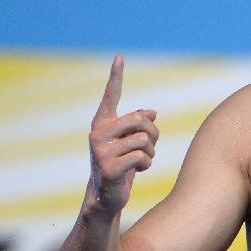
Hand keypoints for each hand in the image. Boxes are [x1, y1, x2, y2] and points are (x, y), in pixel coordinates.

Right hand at [87, 54, 158, 213]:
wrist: (107, 194)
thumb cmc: (122, 165)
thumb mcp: (131, 143)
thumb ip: (139, 126)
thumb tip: (152, 112)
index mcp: (102, 124)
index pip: (111, 96)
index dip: (116, 76)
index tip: (120, 56)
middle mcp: (97, 133)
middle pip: (140, 120)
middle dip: (153, 134)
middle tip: (150, 146)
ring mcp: (100, 151)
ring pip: (144, 140)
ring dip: (151, 153)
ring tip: (142, 161)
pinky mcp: (108, 167)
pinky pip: (141, 157)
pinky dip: (147, 165)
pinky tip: (138, 171)